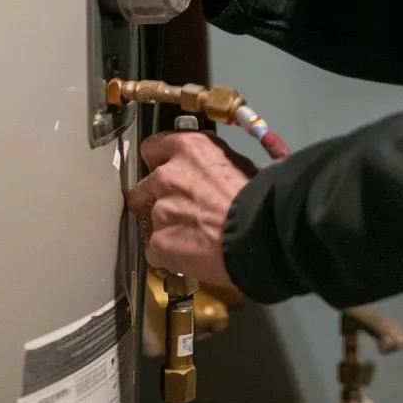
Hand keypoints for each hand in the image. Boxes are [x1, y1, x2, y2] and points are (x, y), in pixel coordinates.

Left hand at [127, 131, 255, 289]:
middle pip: (144, 186)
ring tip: (189, 236)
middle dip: (156, 197)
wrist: (258, 233)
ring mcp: (160, 209)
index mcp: (188, 148)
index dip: (159, 161)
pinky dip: (167, 253)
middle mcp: (167, 175)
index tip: (165, 169)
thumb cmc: (256, 199)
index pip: (152, 147)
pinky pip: (154, 249)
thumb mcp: (238, 163)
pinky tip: (187, 255)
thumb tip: (209, 171)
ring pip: (149, 219)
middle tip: (179, 209)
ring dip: (165, 226)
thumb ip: (210, 163)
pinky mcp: (158, 241)